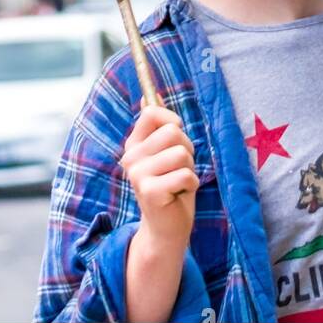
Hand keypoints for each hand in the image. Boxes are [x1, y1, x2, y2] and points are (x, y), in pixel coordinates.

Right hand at [121, 92, 198, 248]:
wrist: (167, 228)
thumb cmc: (171, 185)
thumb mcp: (165, 152)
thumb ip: (158, 125)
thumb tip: (150, 94)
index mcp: (134, 145)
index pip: (152, 113)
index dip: (172, 120)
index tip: (176, 136)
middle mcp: (131, 158)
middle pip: (173, 132)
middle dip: (187, 150)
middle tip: (178, 169)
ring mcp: (138, 175)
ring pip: (182, 153)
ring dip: (189, 168)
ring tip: (179, 182)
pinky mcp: (149, 192)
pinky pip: (186, 175)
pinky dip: (192, 184)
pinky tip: (179, 194)